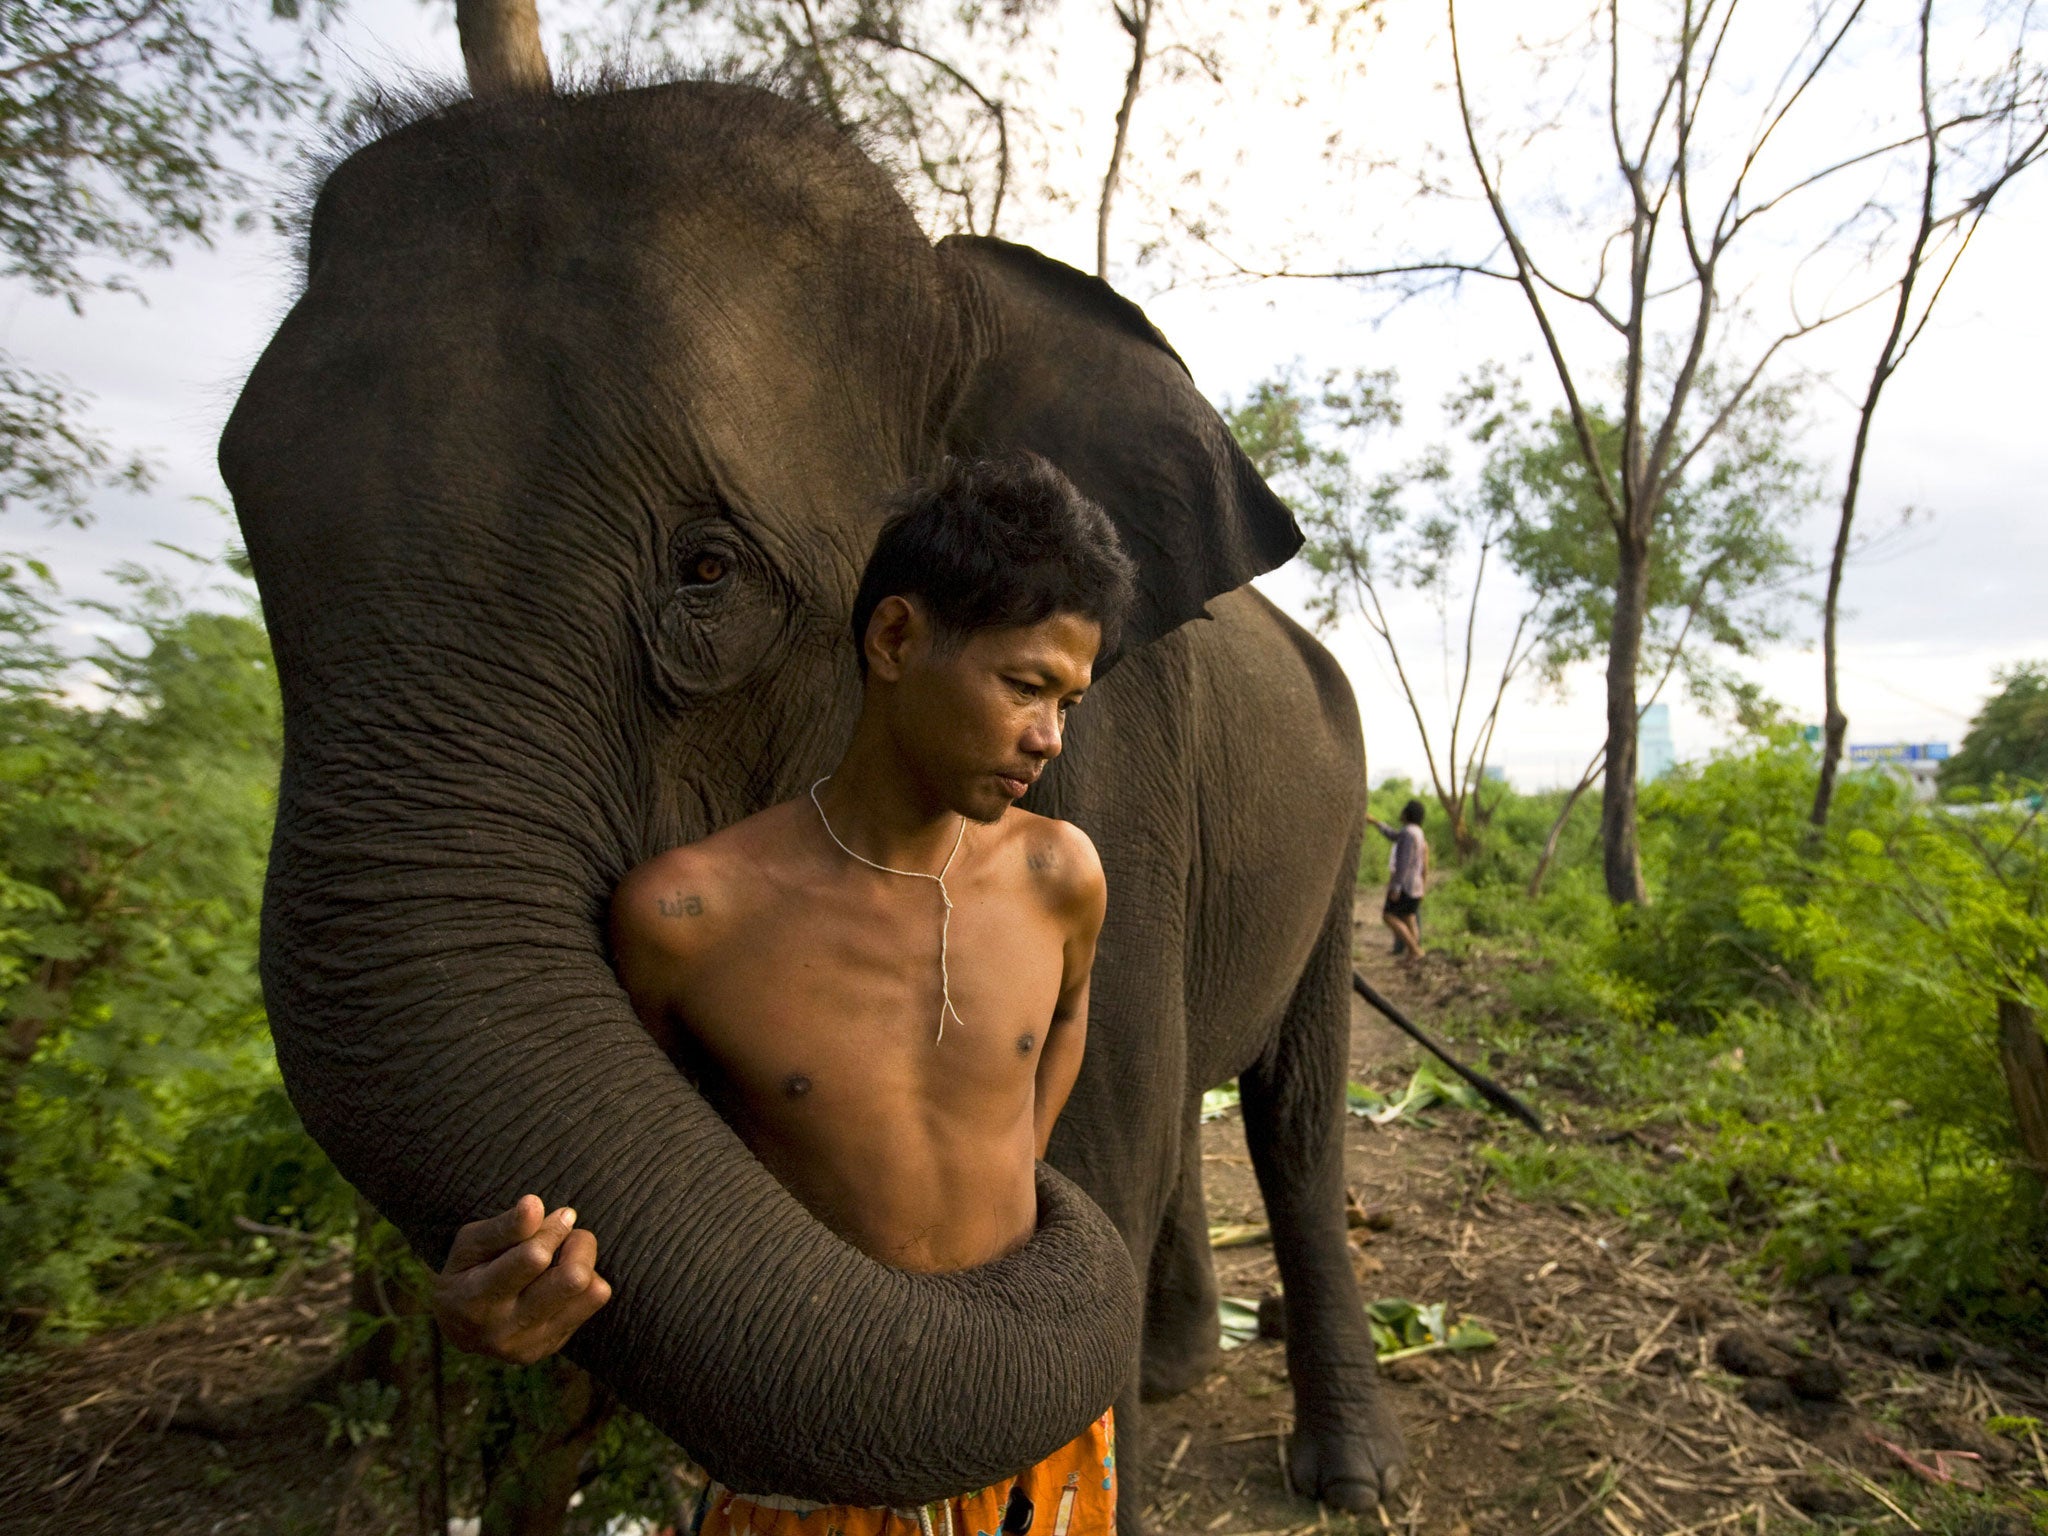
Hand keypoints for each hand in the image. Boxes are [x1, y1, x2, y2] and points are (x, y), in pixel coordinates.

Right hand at [432, 1195, 612, 1364]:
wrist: (460, 1326)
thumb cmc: (468, 1270)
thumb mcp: (471, 1243)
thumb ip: (504, 1226)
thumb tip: (535, 1204)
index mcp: (476, 1299)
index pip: (533, 1259)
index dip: (553, 1229)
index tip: (561, 1215)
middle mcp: (504, 1329)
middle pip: (573, 1279)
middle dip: (579, 1244)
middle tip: (568, 1235)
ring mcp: (530, 1344)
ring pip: (591, 1292)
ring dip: (585, 1262)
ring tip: (566, 1255)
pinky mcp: (550, 1347)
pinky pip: (592, 1303)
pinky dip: (586, 1282)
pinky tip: (562, 1279)